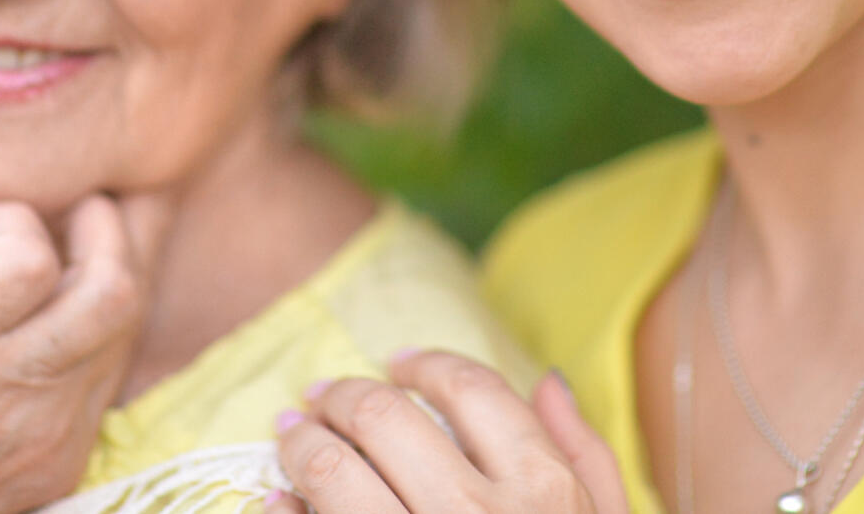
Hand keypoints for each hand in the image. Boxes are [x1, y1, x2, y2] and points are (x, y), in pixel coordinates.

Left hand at [0, 193, 171, 513]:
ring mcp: (5, 381)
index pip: (118, 349)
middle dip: (123, 237)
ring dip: (83, 225)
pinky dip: (9, 219)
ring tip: (25, 213)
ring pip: (109, 283)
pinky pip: (26, 255)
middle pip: (128, 305)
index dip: (111, 285)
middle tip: (83, 207)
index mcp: (51, 456)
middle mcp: (47, 423)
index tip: (87, 253)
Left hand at [272, 350, 629, 513]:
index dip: (425, 365)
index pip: (472, 390)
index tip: (397, 365)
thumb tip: (548, 383)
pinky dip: (284, 511)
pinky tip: (279, 502)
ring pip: (333, 471)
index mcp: (545, 493)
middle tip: (323, 398)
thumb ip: (585, 458)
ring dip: (301, 444)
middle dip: (345, 397)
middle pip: (388, 418)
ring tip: (291, 438)